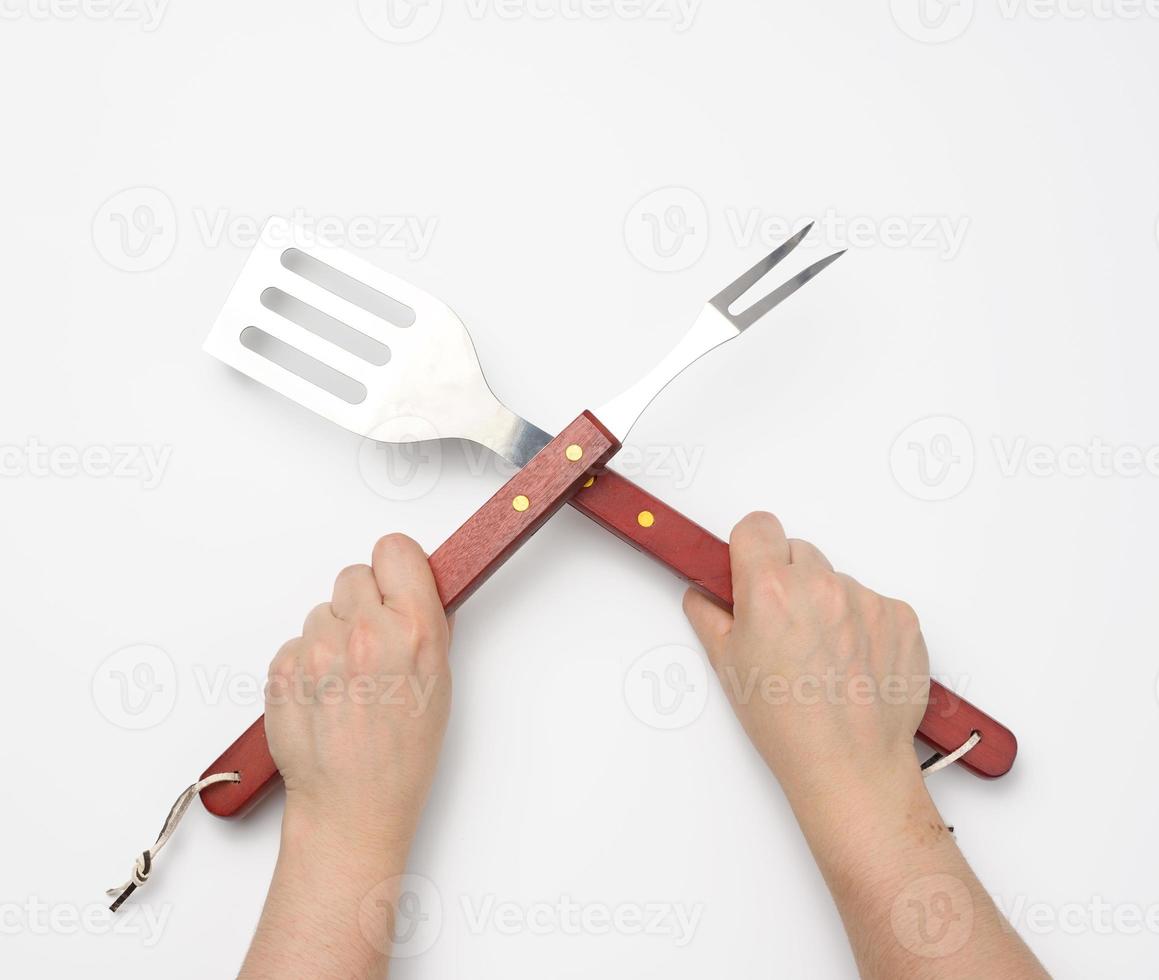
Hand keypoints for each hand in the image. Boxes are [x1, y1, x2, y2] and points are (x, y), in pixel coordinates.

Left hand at [241, 534, 451, 978]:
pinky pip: (296, 641)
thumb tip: (414, 590)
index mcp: (414, 630)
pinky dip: (307, 661)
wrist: (352, 805)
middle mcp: (365, 632)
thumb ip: (425, 625)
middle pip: (354, 575)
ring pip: (322, 611)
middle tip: (373, 641)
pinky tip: (325, 694)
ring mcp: (318, 649)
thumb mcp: (439, 681)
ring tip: (349, 679)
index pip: (395, 549)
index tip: (397, 583)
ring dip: (333, 634)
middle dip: (363, 603)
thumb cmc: (401, 755)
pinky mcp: (283, 667)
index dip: (396, 568)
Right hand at [683, 513, 1049, 978]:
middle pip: (798, 551)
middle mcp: (821, 586)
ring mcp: (867, 600)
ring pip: (837, 579)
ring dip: (828, 603)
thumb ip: (711, 617)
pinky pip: (874, 603)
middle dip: (788, 579)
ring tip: (823, 656)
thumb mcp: (729, 667)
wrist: (850, 765)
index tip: (750, 567)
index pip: (757, 525)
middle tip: (785, 626)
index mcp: (770, 591)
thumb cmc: (788, 726)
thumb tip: (704, 597)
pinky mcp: (902, 617)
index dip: (750, 547)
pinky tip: (853, 663)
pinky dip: (864, 624)